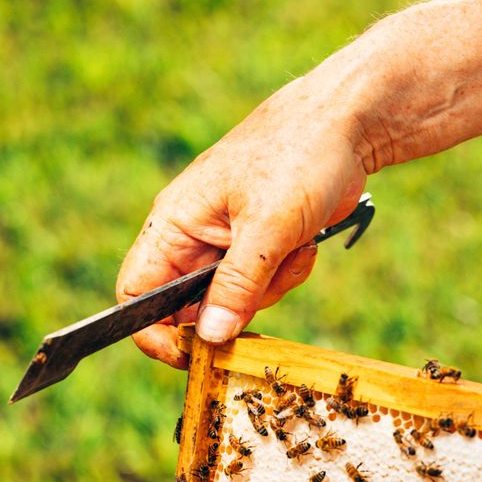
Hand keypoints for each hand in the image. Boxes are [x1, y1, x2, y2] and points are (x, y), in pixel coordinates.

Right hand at [116, 69, 366, 367]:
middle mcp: (192, 239)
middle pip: (192, 309)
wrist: (345, 126)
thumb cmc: (298, 156)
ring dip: (269, 288)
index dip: (152, 332)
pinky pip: (264, 289)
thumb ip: (237, 285)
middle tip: (266, 284)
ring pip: (234, 304)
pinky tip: (303, 242)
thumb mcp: (267, 226)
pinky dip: (287, 273)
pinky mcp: (258, 250)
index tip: (190, 355)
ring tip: (292, 246)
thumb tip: (210, 338)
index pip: (136, 293)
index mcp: (173, 224)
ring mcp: (226, 246)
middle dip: (234, 309)